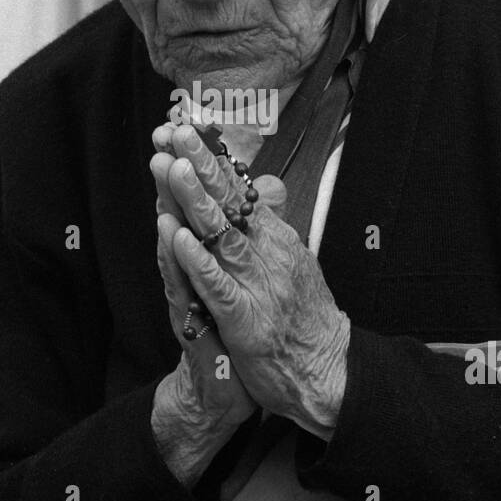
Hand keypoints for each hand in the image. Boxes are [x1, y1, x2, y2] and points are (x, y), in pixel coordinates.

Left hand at [151, 123, 349, 438]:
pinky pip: (218, 287)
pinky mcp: (246, 321)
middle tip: (173, 132)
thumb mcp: (292, 261)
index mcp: (275, 239)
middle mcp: (267, 254)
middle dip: (199, 165)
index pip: (239, 189)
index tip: (184, 127)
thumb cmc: (303, 318)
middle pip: (228, 203)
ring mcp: (257, 286)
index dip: (210, 158)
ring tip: (173, 169)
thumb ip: (273, 223)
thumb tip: (265, 184)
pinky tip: (178, 238)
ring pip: (221, 237)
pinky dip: (197, 262)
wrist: (327, 373)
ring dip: (195, 202)